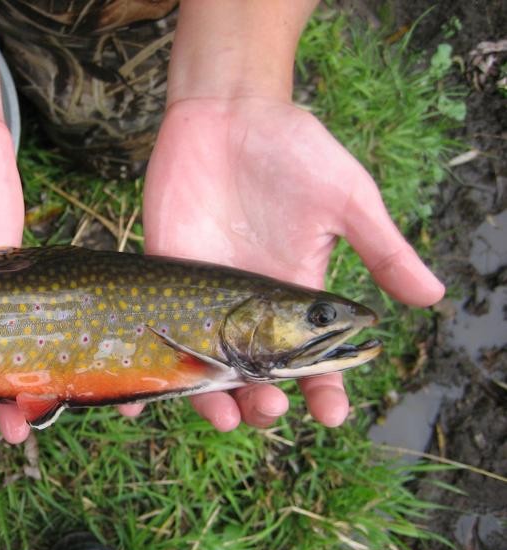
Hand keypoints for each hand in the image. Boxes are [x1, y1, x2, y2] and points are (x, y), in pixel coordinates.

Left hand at [137, 96, 443, 429]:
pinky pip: (152, 331)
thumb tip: (433, 296)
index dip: (324, 390)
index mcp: (295, 298)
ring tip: (223, 415)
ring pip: (204, 367)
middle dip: (263, 401)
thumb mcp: (347, 198)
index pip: (313, 360)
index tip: (331, 414)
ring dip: (211, 399)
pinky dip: (147, 369)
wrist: (229, 112)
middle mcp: (248, 310)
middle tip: (268, 407)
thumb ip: (382, 248)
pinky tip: (139, 400)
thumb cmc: (294, 151)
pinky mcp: (164, 277)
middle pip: (256, 375)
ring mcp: (204, 297)